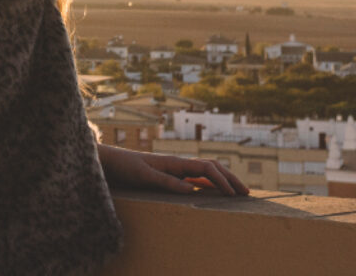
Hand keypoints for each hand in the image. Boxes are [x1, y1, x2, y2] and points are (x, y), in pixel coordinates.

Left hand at [97, 143, 247, 195]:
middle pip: (211, 167)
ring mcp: (174, 169)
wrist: (109, 161)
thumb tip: (191, 190)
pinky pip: (194, 179)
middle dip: (230, 178)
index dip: (222, 180)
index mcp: (174, 162)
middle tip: (246, 192)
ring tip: (236, 192)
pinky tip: (213, 192)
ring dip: (222, 180)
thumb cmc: (124, 167)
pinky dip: (209, 184)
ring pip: (205, 172)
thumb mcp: (143, 175)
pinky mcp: (169, 175)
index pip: (206, 168)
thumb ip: (165, 181)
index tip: (232, 194)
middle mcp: (177, 164)